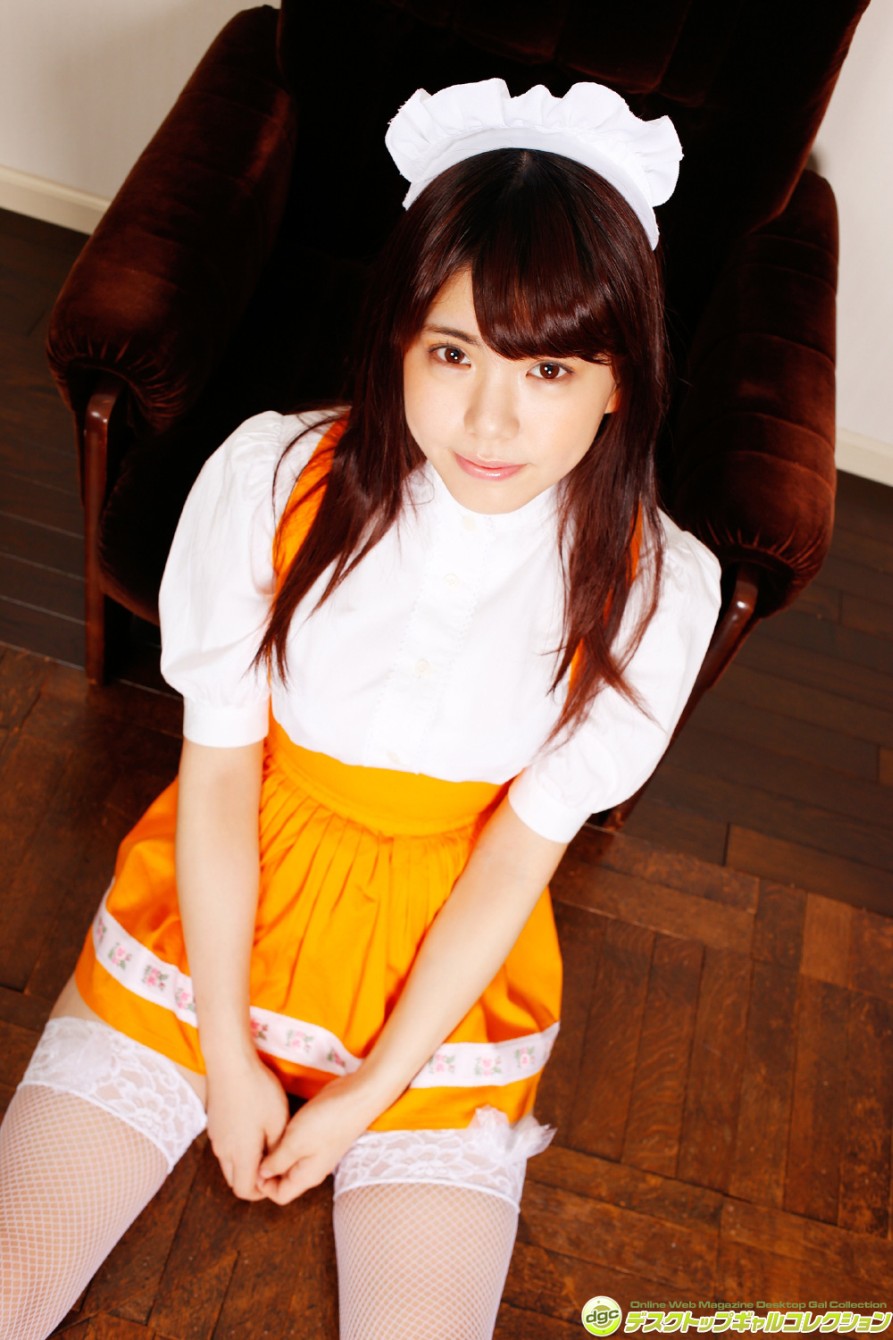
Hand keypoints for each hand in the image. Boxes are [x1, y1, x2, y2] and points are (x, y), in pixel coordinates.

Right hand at [205, 1047, 289, 1199]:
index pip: (244, 1191)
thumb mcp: (279, 1121)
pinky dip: (237, 1148)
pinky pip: (224, 1147)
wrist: (229, 1064)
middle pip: (234, 1180)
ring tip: (264, 1143)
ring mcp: (215, 1138)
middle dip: (252, 1179)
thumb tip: (276, 1165)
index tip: (275, 1177)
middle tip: (271, 1162)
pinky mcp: (213, 1125)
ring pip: (228, 1163)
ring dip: (244, 1162)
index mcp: (241, 1155)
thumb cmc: (259, 1092)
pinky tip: (251, 1128)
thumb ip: (277, 1149)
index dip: (260, 1192)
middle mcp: (224, 1151)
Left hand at [257, 1070, 381, 1205]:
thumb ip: (276, 1162)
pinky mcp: (318, 1135)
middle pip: (284, 1180)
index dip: (263, 1186)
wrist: (356, 1097)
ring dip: (275, 1153)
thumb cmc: (327, 1122)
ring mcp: (316, 1151)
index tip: (252, 1165)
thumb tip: (261, 1175)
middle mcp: (312, 1168)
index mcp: (307, 1176)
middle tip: (254, 1150)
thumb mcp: (295, 1143)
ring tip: (263, 1138)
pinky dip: (285, 1141)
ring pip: (289, 1161)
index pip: (280, 1195)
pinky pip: (297, 1145)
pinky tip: (278, 1127)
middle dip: (267, 1170)